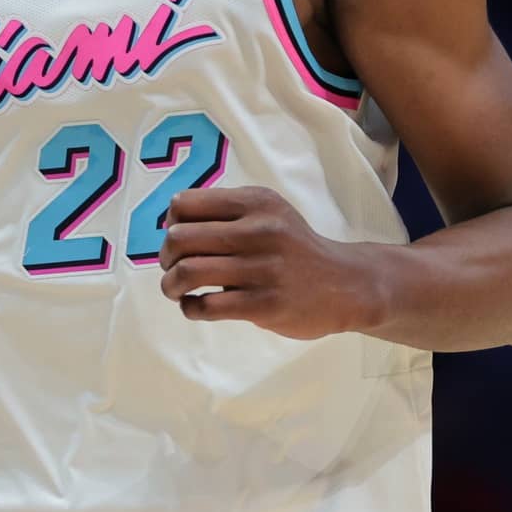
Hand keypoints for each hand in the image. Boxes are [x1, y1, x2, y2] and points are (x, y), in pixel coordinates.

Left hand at [158, 186, 382, 339]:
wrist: (345, 284)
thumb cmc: (295, 248)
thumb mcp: (269, 214)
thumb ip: (227, 213)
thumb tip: (169, 225)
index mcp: (255, 203)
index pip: (185, 204)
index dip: (171, 223)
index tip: (180, 238)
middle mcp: (259, 231)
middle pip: (180, 238)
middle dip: (166, 256)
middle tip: (173, 267)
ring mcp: (262, 269)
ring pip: (188, 273)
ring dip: (171, 284)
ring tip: (176, 290)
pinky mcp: (264, 304)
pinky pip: (207, 306)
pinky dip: (190, 308)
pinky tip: (196, 307)